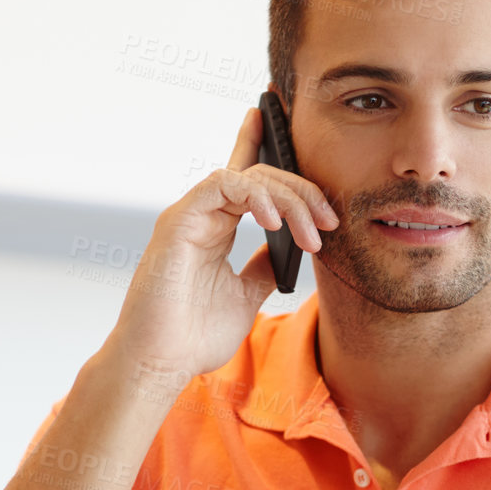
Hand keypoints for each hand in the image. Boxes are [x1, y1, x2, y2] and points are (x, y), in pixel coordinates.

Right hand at [104, 104, 337, 388]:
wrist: (161, 362)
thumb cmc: (193, 336)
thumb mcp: (245, 295)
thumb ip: (264, 267)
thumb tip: (289, 249)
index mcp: (216, 227)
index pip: (244, 177)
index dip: (259, 144)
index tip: (286, 127)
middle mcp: (202, 215)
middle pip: (259, 175)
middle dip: (302, 192)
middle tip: (329, 221)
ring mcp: (189, 216)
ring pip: (247, 177)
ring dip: (288, 199)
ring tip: (311, 234)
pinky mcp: (178, 222)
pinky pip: (221, 185)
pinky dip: (254, 196)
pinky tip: (275, 222)